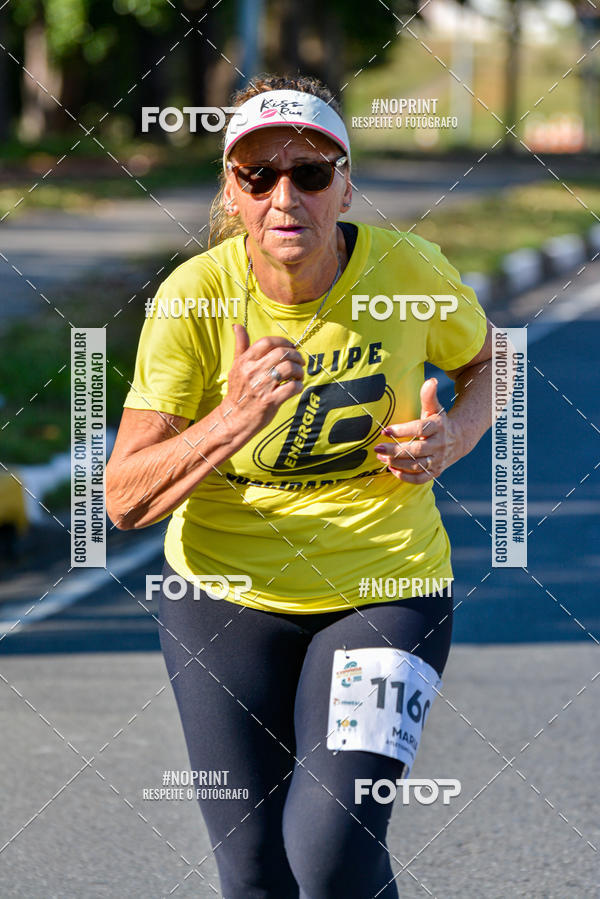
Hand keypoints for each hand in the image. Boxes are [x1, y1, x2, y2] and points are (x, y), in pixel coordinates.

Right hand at [219, 324, 304, 442]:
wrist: (234, 418)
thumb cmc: (238, 391)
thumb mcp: (236, 367)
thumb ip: (241, 346)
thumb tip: (237, 326)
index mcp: (245, 361)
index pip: (267, 342)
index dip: (283, 342)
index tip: (291, 347)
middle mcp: (252, 372)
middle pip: (281, 353)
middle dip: (296, 355)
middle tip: (300, 361)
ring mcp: (262, 387)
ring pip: (289, 368)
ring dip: (299, 370)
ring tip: (299, 375)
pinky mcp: (270, 401)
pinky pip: (292, 387)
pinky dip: (298, 386)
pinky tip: (296, 387)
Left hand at [373, 378, 462, 482]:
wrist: (458, 440)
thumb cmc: (439, 422)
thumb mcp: (435, 408)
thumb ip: (429, 396)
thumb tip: (431, 380)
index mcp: (438, 427)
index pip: (420, 429)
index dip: (402, 430)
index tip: (385, 430)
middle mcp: (439, 445)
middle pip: (416, 450)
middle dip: (395, 450)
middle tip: (377, 448)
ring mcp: (438, 460)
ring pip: (417, 465)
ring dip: (397, 463)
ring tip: (381, 457)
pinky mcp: (435, 472)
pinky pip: (420, 479)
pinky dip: (406, 477)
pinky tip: (391, 469)